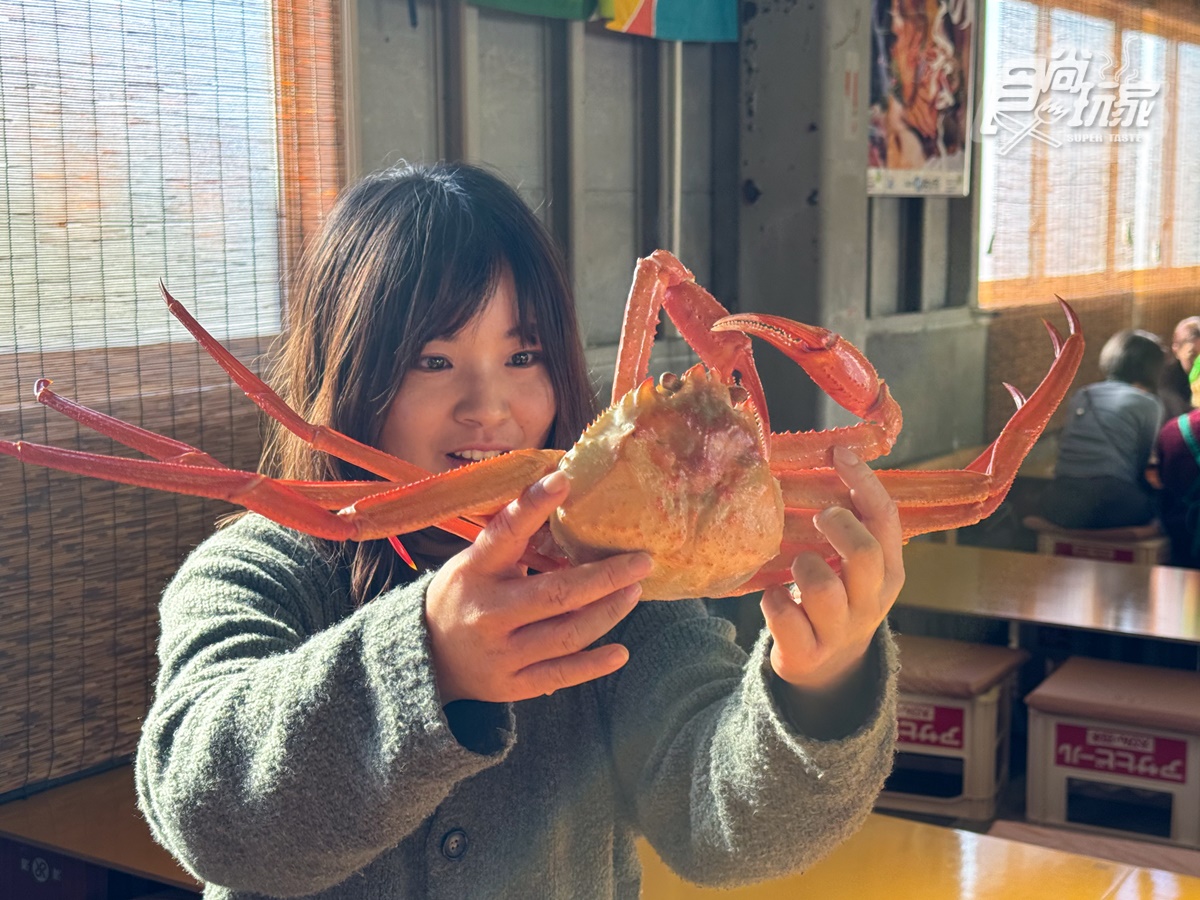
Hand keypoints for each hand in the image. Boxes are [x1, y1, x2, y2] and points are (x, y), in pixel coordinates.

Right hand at [425, 470, 651, 703]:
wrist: (428, 658)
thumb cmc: (466, 595)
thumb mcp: (476, 562)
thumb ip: (515, 541)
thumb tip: (567, 497)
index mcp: (476, 571)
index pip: (505, 533)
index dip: (533, 505)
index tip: (564, 479)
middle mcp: (488, 612)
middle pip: (556, 594)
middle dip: (605, 576)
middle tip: (642, 560)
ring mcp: (501, 653)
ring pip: (567, 634)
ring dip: (608, 612)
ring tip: (634, 591)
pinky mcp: (513, 684)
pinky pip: (561, 674)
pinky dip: (594, 664)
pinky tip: (621, 651)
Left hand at [761, 447, 904, 694]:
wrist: (829, 672)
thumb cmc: (840, 601)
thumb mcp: (859, 568)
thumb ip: (855, 527)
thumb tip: (835, 460)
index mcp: (890, 574)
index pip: (886, 520)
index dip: (864, 482)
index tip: (840, 453)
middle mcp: (870, 603)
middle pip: (864, 554)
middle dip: (838, 525)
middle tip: (819, 517)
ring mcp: (839, 631)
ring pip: (821, 587)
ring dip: (803, 565)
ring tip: (798, 566)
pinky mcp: (806, 653)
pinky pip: (783, 615)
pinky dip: (774, 599)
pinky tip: (777, 596)